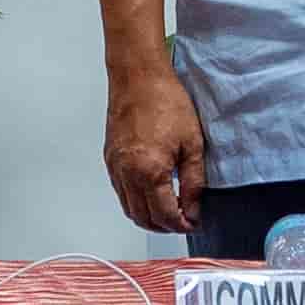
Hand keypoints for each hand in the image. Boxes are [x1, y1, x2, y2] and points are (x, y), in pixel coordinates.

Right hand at [105, 62, 206, 233]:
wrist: (138, 77)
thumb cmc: (165, 101)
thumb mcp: (192, 144)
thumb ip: (194, 183)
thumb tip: (194, 209)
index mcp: (150, 171)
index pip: (165, 216)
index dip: (182, 225)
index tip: (194, 223)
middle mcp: (127, 173)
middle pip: (143, 218)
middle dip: (165, 227)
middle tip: (183, 221)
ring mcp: (115, 167)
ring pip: (128, 208)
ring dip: (148, 217)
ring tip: (168, 211)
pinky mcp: (109, 158)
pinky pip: (120, 191)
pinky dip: (134, 201)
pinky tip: (150, 193)